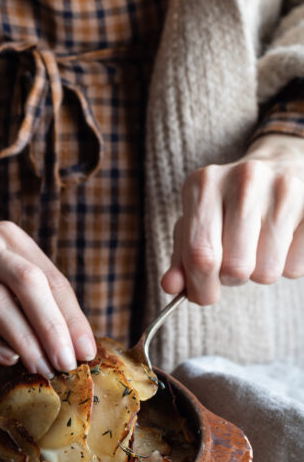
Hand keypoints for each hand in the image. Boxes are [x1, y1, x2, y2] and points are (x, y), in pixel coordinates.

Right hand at [0, 217, 95, 374]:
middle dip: (52, 326)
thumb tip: (70, 335)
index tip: (88, 351)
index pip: (49, 276)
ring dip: (23, 337)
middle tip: (68, 363)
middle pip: (26, 282)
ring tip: (41, 367)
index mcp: (5, 236)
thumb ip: (27, 285)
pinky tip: (6, 359)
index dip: (72, 315)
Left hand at [161, 134, 303, 303]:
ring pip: (267, 272)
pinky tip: (282, 239)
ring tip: (259, 246)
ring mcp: (284, 190)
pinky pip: (296, 268)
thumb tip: (171, 287)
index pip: (200, 254)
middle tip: (235, 262)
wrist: (280, 166)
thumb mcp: (198, 221)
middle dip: (232, 279)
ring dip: (260, 272)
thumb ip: (182, 257)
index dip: (200, 286)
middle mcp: (244, 180)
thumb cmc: (231, 203)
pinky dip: (287, 264)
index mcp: (204, 184)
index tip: (204, 295)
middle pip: (235, 268)